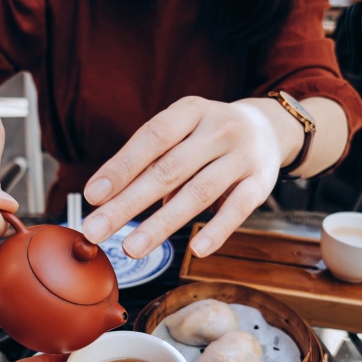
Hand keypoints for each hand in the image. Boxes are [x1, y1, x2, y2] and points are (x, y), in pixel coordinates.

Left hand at [80, 96, 299, 258]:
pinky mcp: (261, 182)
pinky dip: (217, 230)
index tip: (92, 196)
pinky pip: (238, 209)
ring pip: (198, 193)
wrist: (269, 128)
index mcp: (190, 111)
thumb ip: (154, 161)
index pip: (151, 138)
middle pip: (167, 170)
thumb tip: (114, 201)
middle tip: (97, 231)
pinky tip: (196, 250)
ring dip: (162, 223)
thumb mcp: (183, 131)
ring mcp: (242, 156)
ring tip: (132, 248)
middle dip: (128, 204)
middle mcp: (217, 129)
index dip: (121, 167)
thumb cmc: (208, 136)